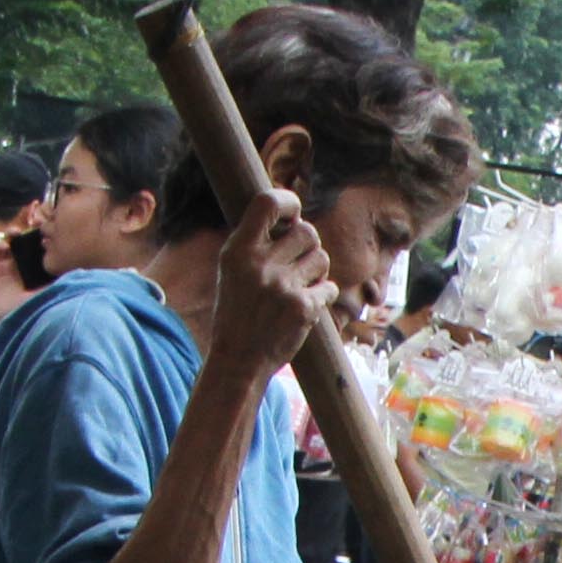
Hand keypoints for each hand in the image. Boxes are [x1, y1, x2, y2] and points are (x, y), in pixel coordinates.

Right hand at [205, 186, 329, 385]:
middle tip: (299, 263)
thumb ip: (256, 242)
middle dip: (309, 245)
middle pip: (307, 231)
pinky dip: (323, 296)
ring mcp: (282, 286)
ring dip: (317, 270)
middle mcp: (260, 264)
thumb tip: (294, 216)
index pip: (267, 203)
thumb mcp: (232, 270)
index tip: (293, 213)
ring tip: (300, 285)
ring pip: (321, 258)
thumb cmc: (237, 311)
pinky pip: (329, 287)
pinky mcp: (303, 308)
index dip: (288, 202)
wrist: (238, 360)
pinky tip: (306, 306)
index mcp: (238, 250)